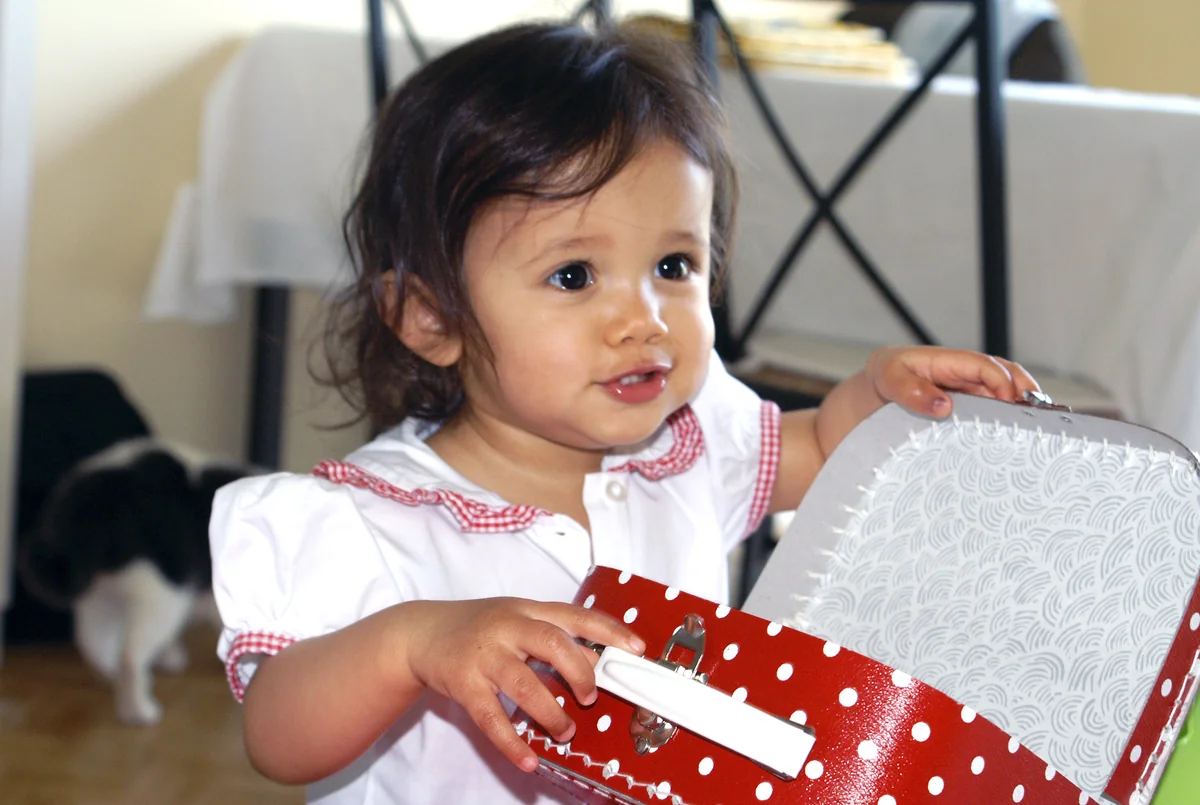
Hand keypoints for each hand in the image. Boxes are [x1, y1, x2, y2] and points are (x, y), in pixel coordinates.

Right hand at [402, 597, 644, 771]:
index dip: (609, 631)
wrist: (421, 633)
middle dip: (579, 672)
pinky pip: (491, 718)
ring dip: (550, 712)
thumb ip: (555, 636)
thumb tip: (596, 661)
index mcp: (527, 610)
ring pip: (523, 684)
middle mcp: (507, 627)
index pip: (576, 615)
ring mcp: (483, 655)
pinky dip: (512, 742)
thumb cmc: (480, 627)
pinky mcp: (463, 684)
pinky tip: (528, 759)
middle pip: (551, 643)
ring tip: (565, 731)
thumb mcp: (518, 620)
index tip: (637, 648)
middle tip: (590, 697)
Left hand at [865, 346, 1040, 417]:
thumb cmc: (887, 376)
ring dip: (1024, 407)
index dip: (1002, 382)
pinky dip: (1011, 419)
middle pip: (1009, 376)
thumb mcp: (890, 379)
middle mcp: (968, 374)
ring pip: (1008, 393)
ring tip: (1038, 429)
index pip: (987, 367)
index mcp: (952, 362)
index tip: (1009, 404)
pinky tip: (1019, 437)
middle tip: (1040, 417)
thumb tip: (944, 407)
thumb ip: (912, 391)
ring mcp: (972, 390)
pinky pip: (996, 409)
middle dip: (1027, 392)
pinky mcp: (971, 406)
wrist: (879, 387)